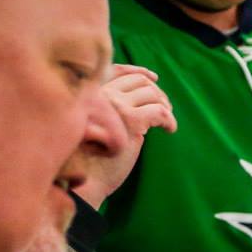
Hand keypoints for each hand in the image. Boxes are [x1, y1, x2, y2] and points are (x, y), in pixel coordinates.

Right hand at [77, 64, 177, 208]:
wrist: (81, 181)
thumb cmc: (86, 160)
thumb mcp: (92, 127)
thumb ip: (108, 110)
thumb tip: (138, 103)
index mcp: (88, 93)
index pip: (116, 71)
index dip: (138, 72)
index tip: (153, 78)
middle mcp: (100, 95)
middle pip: (138, 81)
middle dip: (156, 92)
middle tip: (165, 108)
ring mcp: (115, 105)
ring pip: (152, 94)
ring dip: (165, 107)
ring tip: (167, 121)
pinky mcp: (130, 121)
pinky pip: (159, 112)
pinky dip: (170, 120)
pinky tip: (170, 130)